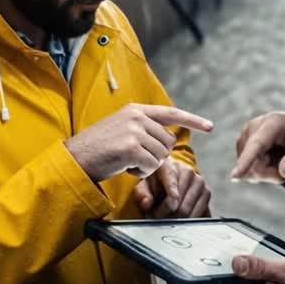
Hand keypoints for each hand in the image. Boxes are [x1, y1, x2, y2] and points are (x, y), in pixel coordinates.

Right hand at [65, 104, 212, 181]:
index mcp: (135, 110)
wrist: (75, 159)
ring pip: (161, 156)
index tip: (210, 127)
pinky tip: (125, 167)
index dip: (192, 120)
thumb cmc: (97, 150)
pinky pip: (151, 166)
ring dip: (148, 166)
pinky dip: (141, 173)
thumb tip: (169, 139)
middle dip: (157, 155)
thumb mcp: (121, 129)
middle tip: (134, 158)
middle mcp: (136, 117)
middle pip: (168, 142)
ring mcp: (134, 131)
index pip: (171, 113)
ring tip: (126, 161)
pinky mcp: (131, 147)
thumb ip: (143, 129)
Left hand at [132, 158, 212, 217]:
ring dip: (175, 219)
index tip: (171, 206)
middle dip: (166, 214)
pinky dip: (187, 220)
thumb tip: (147, 204)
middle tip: (156, 217)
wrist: (171, 178)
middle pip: (179, 202)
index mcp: (170, 166)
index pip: (171, 181)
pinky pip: (198, 214)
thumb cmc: (156, 183)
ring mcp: (199, 182)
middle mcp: (188, 172)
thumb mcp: (144, 186)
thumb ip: (142, 194)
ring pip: (188, 211)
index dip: (171, 195)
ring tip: (166, 217)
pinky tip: (179, 217)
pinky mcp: (207, 193)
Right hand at [231, 110, 284, 181]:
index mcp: (273, 123)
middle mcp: (254, 127)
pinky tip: (272, 159)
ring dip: (268, 172)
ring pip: (250, 169)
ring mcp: (246, 135)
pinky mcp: (243, 144)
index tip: (234, 176)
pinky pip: (248, 168)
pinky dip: (263, 170)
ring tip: (283, 159)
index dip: (246, 161)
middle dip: (273, 174)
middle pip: (254, 164)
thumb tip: (284, 171)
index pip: (257, 145)